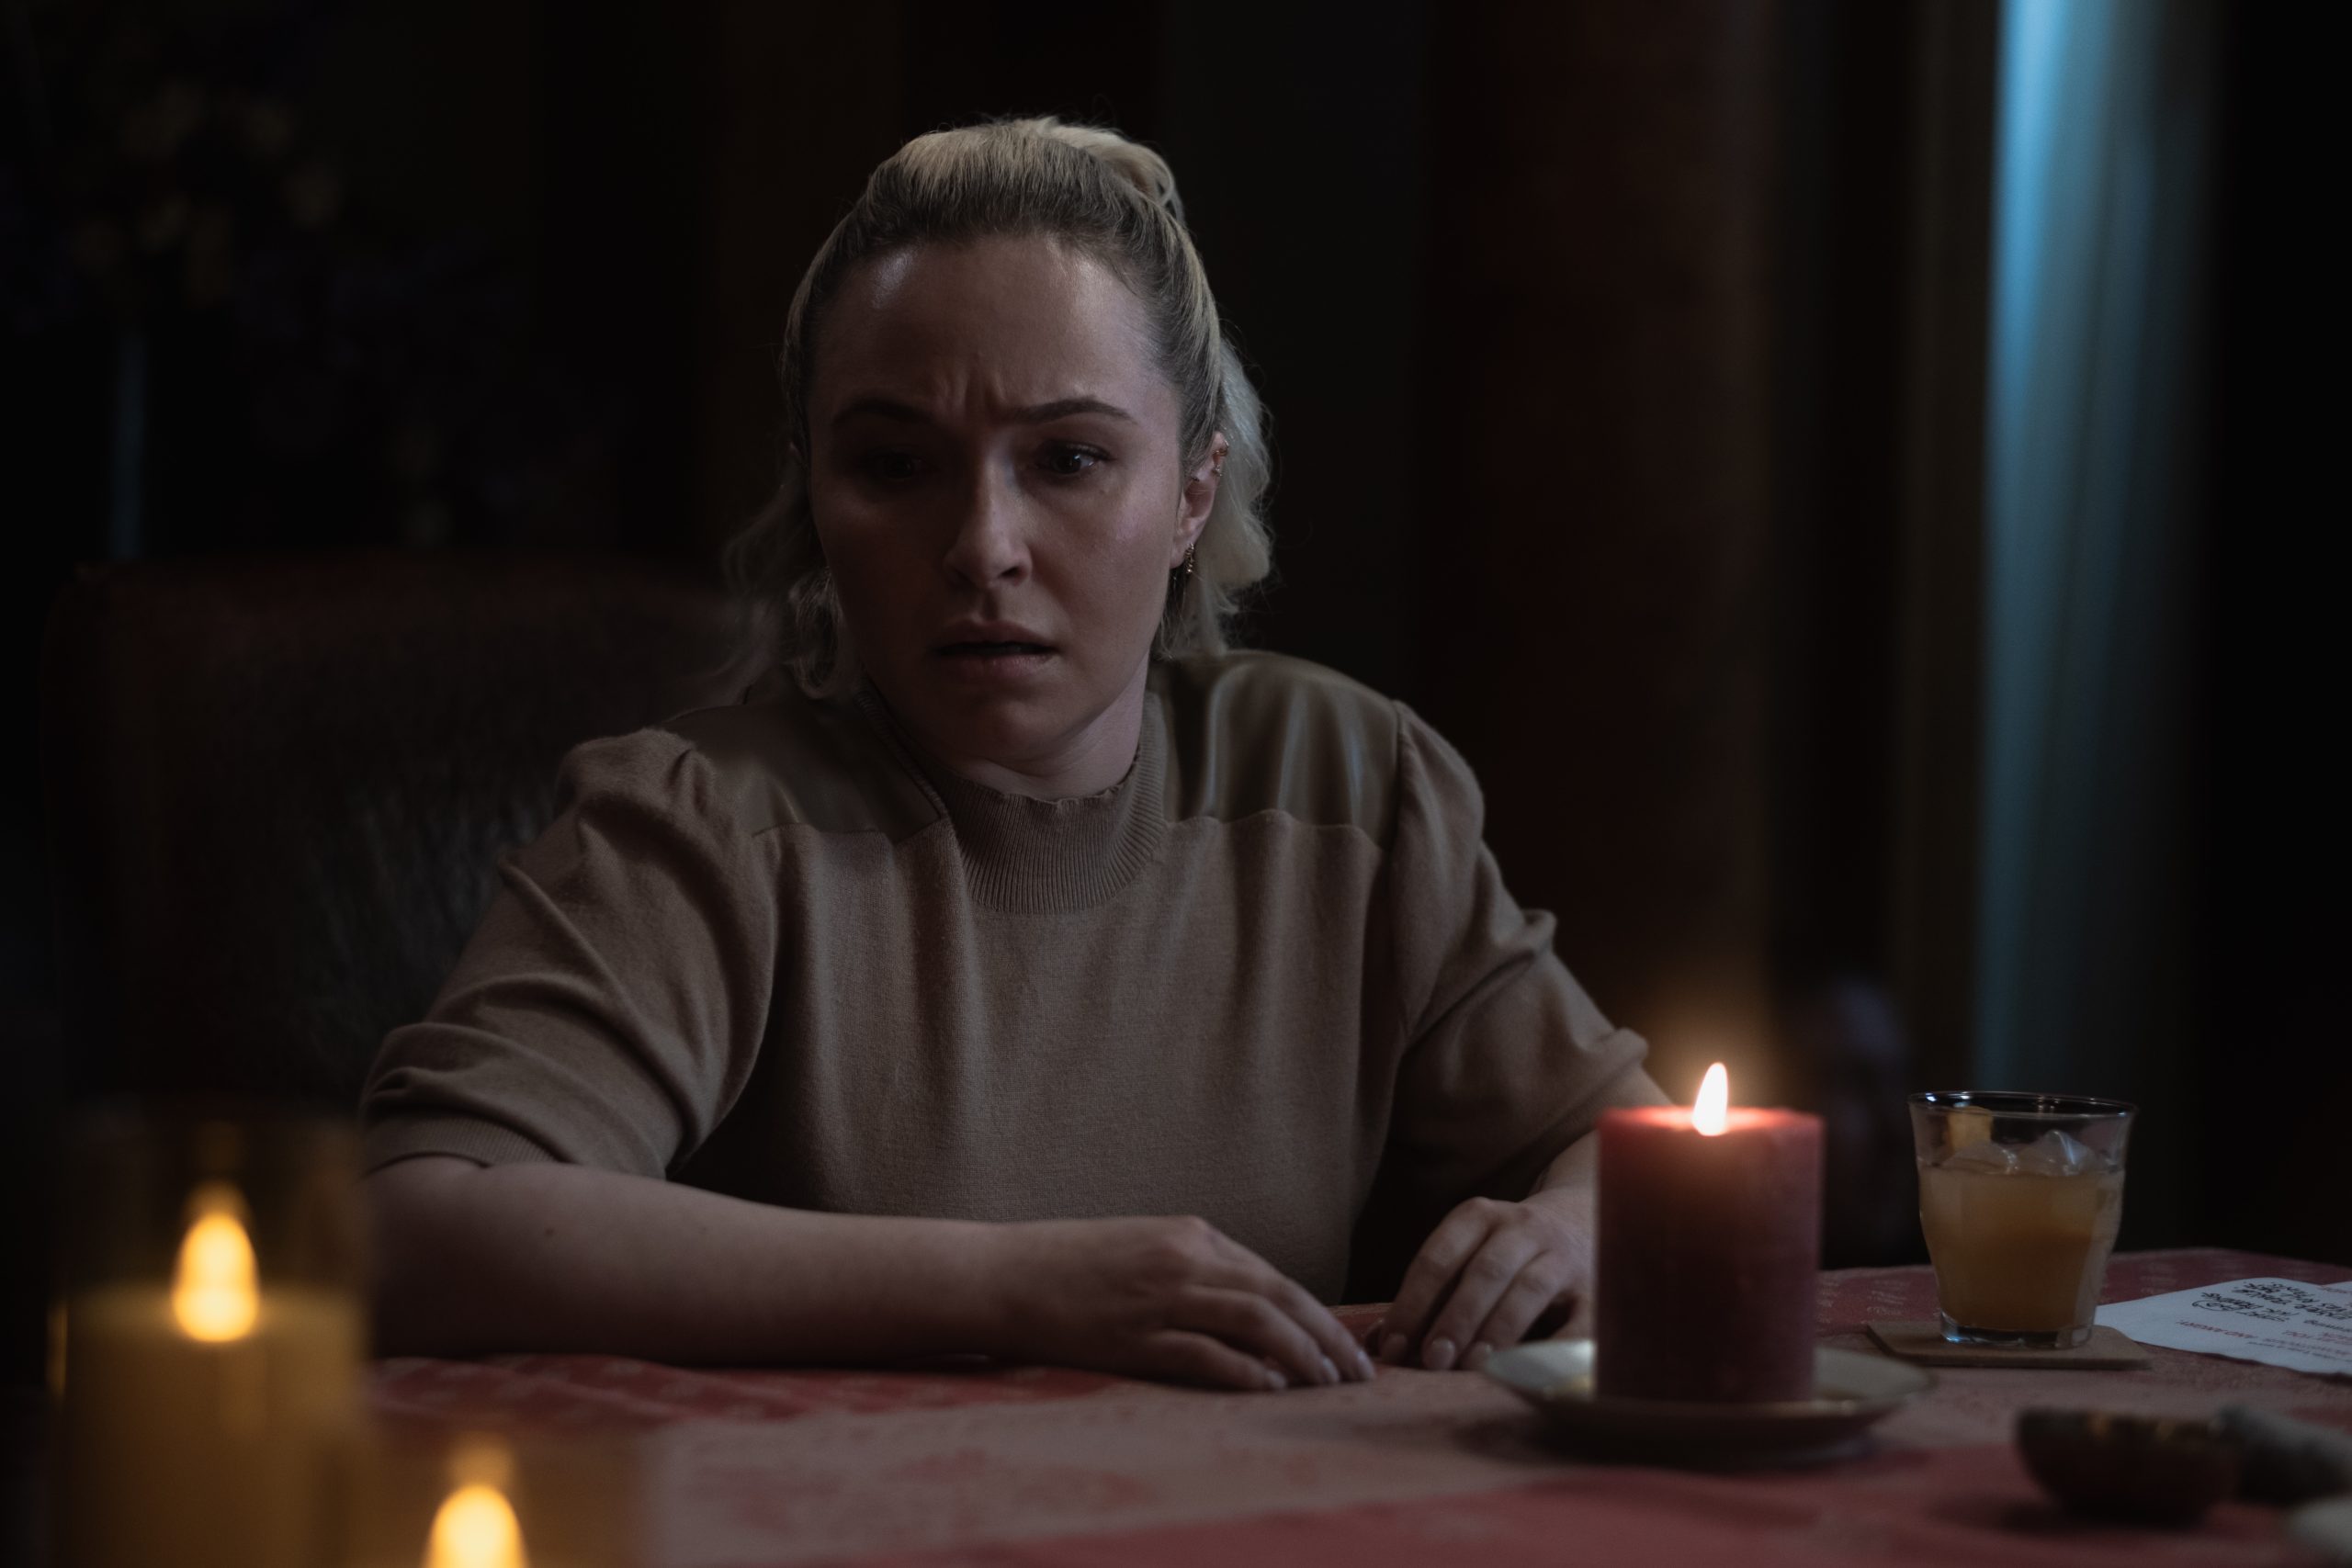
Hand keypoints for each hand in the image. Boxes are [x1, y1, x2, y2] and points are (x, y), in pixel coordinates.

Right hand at [984, 1215, 1375, 1390]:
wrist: (1004, 1274)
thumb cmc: (1070, 1265)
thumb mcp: (1143, 1248)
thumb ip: (1195, 1269)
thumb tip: (1248, 1309)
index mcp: (1191, 1235)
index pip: (1273, 1278)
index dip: (1317, 1314)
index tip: (1344, 1345)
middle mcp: (1186, 1260)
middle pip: (1280, 1298)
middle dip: (1329, 1337)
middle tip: (1362, 1372)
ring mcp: (1161, 1298)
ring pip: (1256, 1324)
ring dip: (1302, 1356)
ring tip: (1328, 1386)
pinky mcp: (1136, 1336)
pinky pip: (1207, 1356)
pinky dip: (1246, 1373)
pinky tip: (1272, 1390)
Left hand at [1370, 1193, 1594, 1370]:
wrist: (1584, 1218)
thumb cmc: (1507, 1252)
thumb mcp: (1466, 1255)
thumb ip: (1427, 1296)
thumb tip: (1376, 1343)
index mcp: (1478, 1216)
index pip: (1438, 1257)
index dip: (1413, 1303)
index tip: (1394, 1347)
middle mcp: (1521, 1228)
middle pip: (1484, 1272)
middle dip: (1455, 1317)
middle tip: (1433, 1361)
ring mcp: (1561, 1256)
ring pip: (1528, 1289)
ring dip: (1498, 1329)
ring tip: (1474, 1365)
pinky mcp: (1594, 1289)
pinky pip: (1579, 1319)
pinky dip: (1556, 1346)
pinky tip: (1532, 1371)